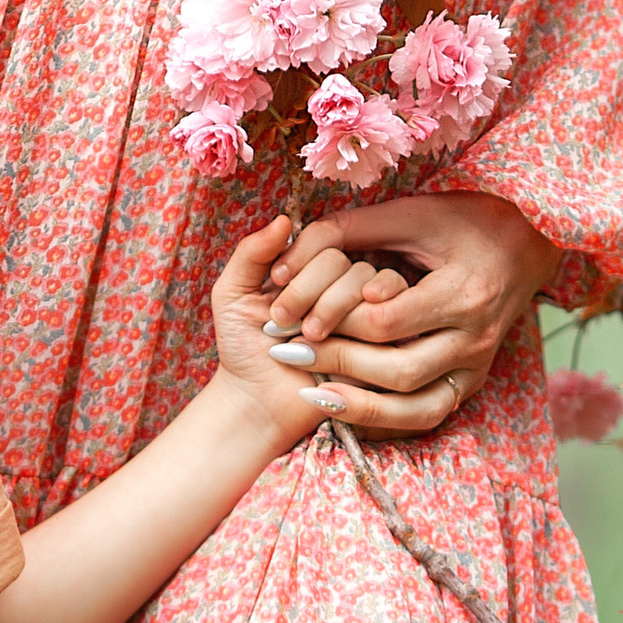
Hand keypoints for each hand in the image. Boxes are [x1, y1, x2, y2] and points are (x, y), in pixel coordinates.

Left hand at [204, 219, 369, 456]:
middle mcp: (344, 288)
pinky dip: (355, 334)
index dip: (301, 261)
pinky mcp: (384, 347)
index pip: (326, 244)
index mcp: (314, 271)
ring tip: (304, 340)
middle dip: (313, 290)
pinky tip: (326, 350)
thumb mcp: (232, 294)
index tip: (272, 286)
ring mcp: (366, 317)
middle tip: (282, 322)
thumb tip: (284, 219)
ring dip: (333, 311)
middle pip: (352, 265)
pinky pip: (389, 325)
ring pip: (373, 290)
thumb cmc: (242, 349)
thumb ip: (252, 253)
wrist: (257, 403)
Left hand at [257, 192, 559, 439]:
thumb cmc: (464, 220)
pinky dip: (386, 419)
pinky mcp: (472, 381)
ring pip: (415, 406)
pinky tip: (345, 407)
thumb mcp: (409, 213)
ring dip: (359, 404)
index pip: (386, 322)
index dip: (335, 320)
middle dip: (337, 361)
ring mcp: (477, 365)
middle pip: (397, 369)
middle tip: (287, 349)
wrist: (529, 241)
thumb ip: (349, 229)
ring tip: (311, 390)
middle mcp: (475, 337)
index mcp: (462, 292)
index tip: (295, 313)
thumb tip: (286, 258)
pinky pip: (429, 414)